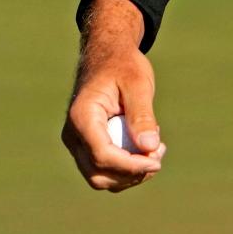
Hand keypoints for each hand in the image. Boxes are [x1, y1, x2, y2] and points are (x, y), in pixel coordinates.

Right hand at [61, 0, 166, 192]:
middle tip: (159, 155)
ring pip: (100, 177)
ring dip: (129, 174)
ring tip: (155, 150)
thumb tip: (150, 147)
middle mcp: (73, 134)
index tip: (156, 161)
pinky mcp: (85, 146)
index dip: (130, 165)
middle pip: (98, 173)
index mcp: (82, 116)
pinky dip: (124, 168)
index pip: (102, 155)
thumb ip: (142, 115)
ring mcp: (76, 143)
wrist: (107, 56)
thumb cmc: (123, 65)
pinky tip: (144, 148)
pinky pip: (103, 169)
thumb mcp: (137, 83)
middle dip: (131, 173)